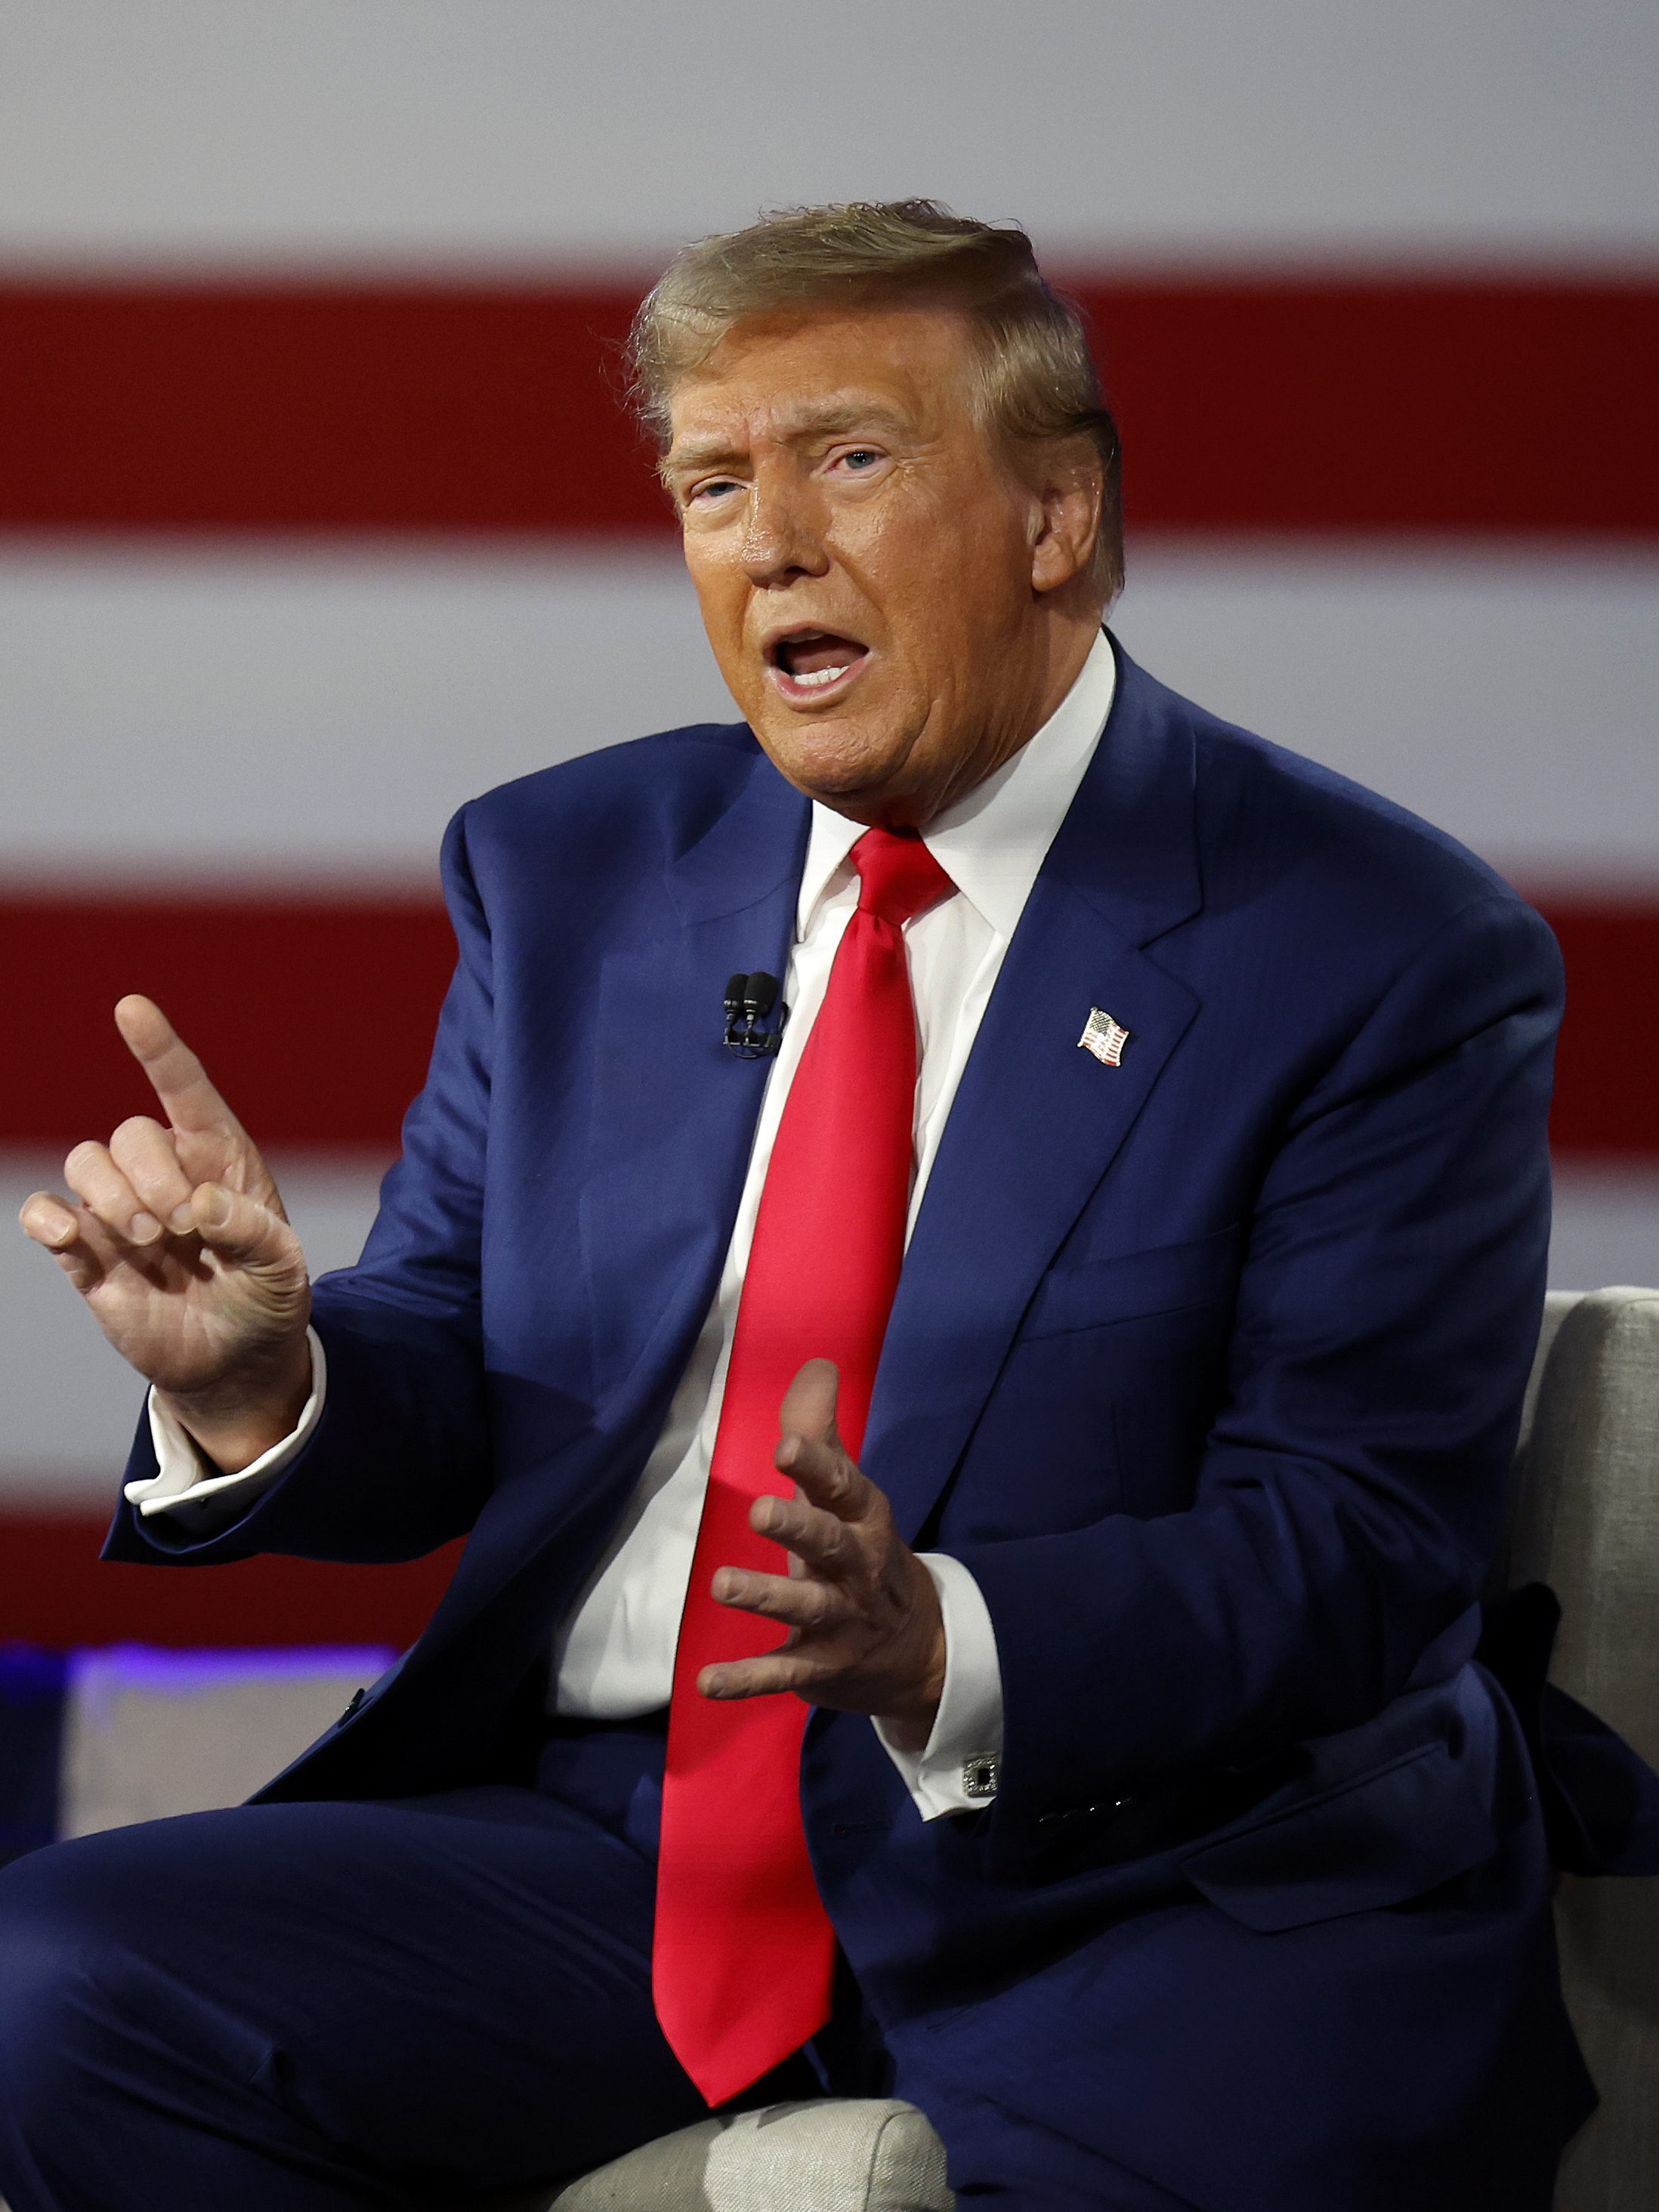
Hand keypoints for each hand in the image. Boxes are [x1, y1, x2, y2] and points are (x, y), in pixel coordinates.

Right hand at [17, 996, 311, 1469]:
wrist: (237, 1363)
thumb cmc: (269, 1300)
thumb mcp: (285, 1269)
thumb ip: (254, 1232)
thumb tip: (202, 1204)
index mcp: (221, 1160)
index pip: (185, 1090)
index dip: (158, 1049)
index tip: (131, 1008)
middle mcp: (167, 1174)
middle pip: (131, 1135)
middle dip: (153, 1175)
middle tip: (183, 1226)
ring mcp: (123, 1212)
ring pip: (86, 1164)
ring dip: (112, 1197)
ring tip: (151, 1240)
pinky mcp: (89, 1255)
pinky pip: (47, 1216)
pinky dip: (47, 1219)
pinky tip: (67, 1236)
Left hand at [700, 1359, 946, 1748]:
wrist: (918, 1648)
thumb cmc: (861, 1551)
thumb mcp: (846, 1494)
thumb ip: (820, 1433)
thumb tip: (815, 1364)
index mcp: (863, 1517)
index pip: (843, 1486)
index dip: (818, 1466)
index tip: (787, 1447)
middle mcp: (857, 1566)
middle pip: (829, 1542)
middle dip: (797, 1527)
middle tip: (759, 1511)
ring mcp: (842, 1619)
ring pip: (806, 1605)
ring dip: (766, 1596)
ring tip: (722, 1585)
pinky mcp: (821, 1665)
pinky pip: (783, 1671)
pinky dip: (747, 1678)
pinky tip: (706, 1681)